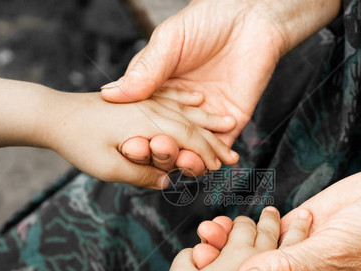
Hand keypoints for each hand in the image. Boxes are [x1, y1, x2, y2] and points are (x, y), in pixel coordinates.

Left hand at [46, 89, 237, 188]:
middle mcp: (152, 109)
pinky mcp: (139, 99)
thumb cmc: (79, 143)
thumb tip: (165, 182)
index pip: (189, 139)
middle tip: (234, 155)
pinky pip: (170, 96)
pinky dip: (187, 100)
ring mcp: (145, 101)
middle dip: (215, 140)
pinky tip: (198, 98)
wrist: (56, 114)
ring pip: (185, 109)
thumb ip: (140, 175)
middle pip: (192, 124)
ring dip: (208, 119)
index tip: (223, 167)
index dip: (208, 154)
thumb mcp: (108, 168)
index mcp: (149, 124)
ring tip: (227, 122)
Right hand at [102, 0, 339, 174]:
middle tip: (154, 151)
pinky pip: (219, 148)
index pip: (142, 122)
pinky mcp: (231, 123)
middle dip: (159, 151)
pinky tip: (204, 162)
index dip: (133, 135)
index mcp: (158, 91)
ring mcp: (205, 118)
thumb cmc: (205, 20)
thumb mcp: (167, 42)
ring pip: (191, 150)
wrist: (249, 16)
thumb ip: (145, 70)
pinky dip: (211, 159)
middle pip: (165, 141)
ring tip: (181, 159)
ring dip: (183, 160)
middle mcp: (179, 109)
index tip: (127, 144)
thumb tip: (110, 94)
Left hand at [195, 168, 360, 270]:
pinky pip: (267, 233)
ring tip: (207, 233)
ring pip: (258, 255)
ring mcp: (299, 255)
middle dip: (227, 268)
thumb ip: (289, 270)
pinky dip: (247, 228)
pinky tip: (225, 222)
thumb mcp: (333, 256)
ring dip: (233, 244)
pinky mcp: (299, 231)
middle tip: (198, 255)